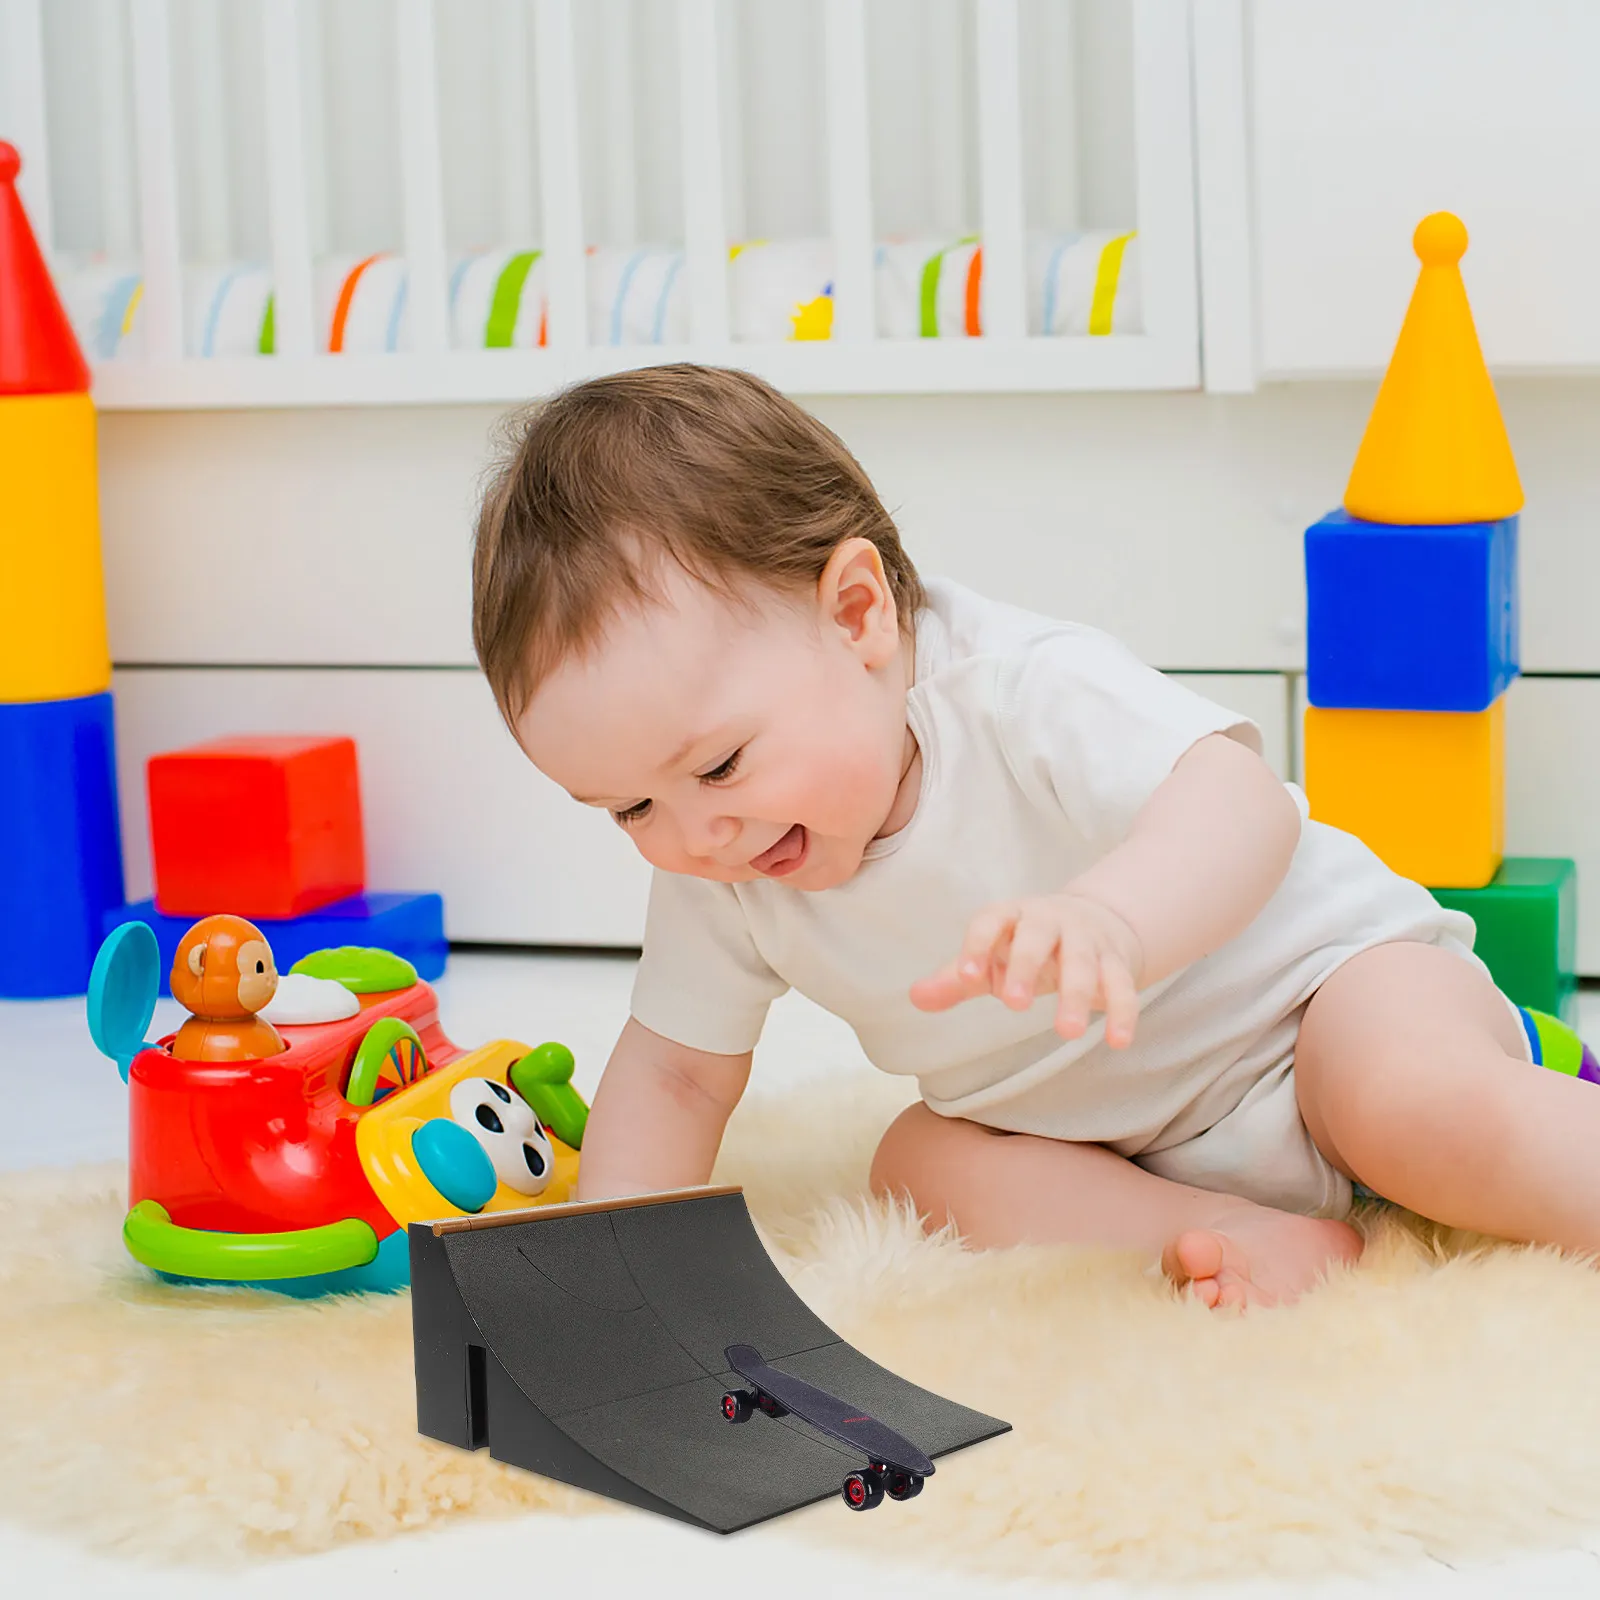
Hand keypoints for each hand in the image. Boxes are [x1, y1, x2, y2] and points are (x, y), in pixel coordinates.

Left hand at [909, 893, 1145, 1046]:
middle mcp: (1050, 920)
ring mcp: (1087, 939)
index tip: (967, 976)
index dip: (978, 946)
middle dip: (1027, 967)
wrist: (1097, 920)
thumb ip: (957, 978)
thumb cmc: (1027, 946)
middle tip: (1014, 1005)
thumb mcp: (992, 957)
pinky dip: (1123, 1012)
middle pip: (1038, 937)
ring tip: (1067, 1033)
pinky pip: (1123, 984)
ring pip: (1083, 963)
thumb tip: (915, 997)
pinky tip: (1119, 1041)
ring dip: (1077, 996)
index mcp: (1012, 915)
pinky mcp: (1117, 961)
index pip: (991, 921)